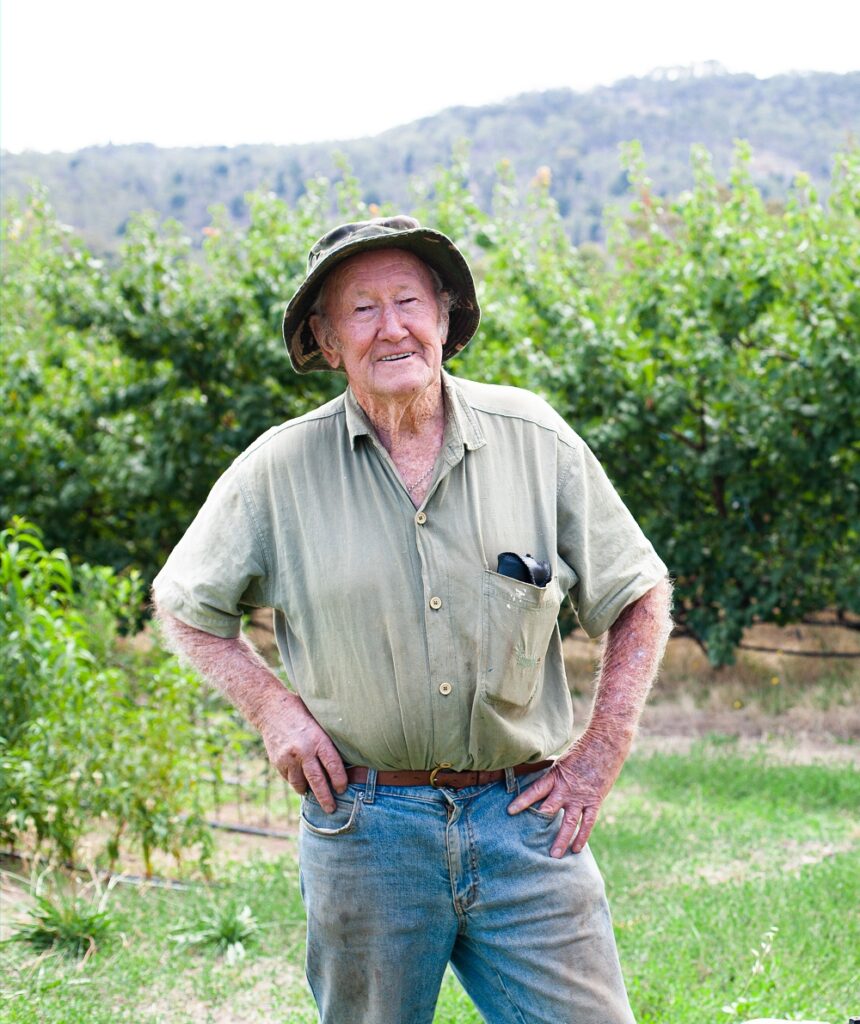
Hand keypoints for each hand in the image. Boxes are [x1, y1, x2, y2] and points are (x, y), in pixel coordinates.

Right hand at [259, 693, 346, 811]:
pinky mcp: (277, 762)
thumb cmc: (301, 712)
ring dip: (308, 791)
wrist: (270, 708)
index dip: (340, 780)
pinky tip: (301, 781)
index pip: (333, 765)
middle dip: (326, 798)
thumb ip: (328, 740)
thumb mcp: (319, 722)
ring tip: (315, 795)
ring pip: (301, 784)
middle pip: (317, 781)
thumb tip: (347, 757)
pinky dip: (296, 782)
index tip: (343, 789)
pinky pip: (289, 779)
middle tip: (332, 810)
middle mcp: (303, 750)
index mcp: (318, 739)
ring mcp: (288, 758)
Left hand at [507, 739, 623, 857]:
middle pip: (549, 809)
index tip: (510, 812)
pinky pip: (588, 822)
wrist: (605, 744)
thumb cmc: (581, 750)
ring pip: (569, 821)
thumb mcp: (561, 760)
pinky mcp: (595, 801)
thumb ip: (551, 774)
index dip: (522, 801)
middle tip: (528, 840)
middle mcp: (566, 789)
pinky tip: (577, 848)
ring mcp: (580, 796)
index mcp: (554, 776)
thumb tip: (537, 780)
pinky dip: (582, 836)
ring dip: (561, 839)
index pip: (535, 790)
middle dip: (538, 823)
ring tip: (554, 855)